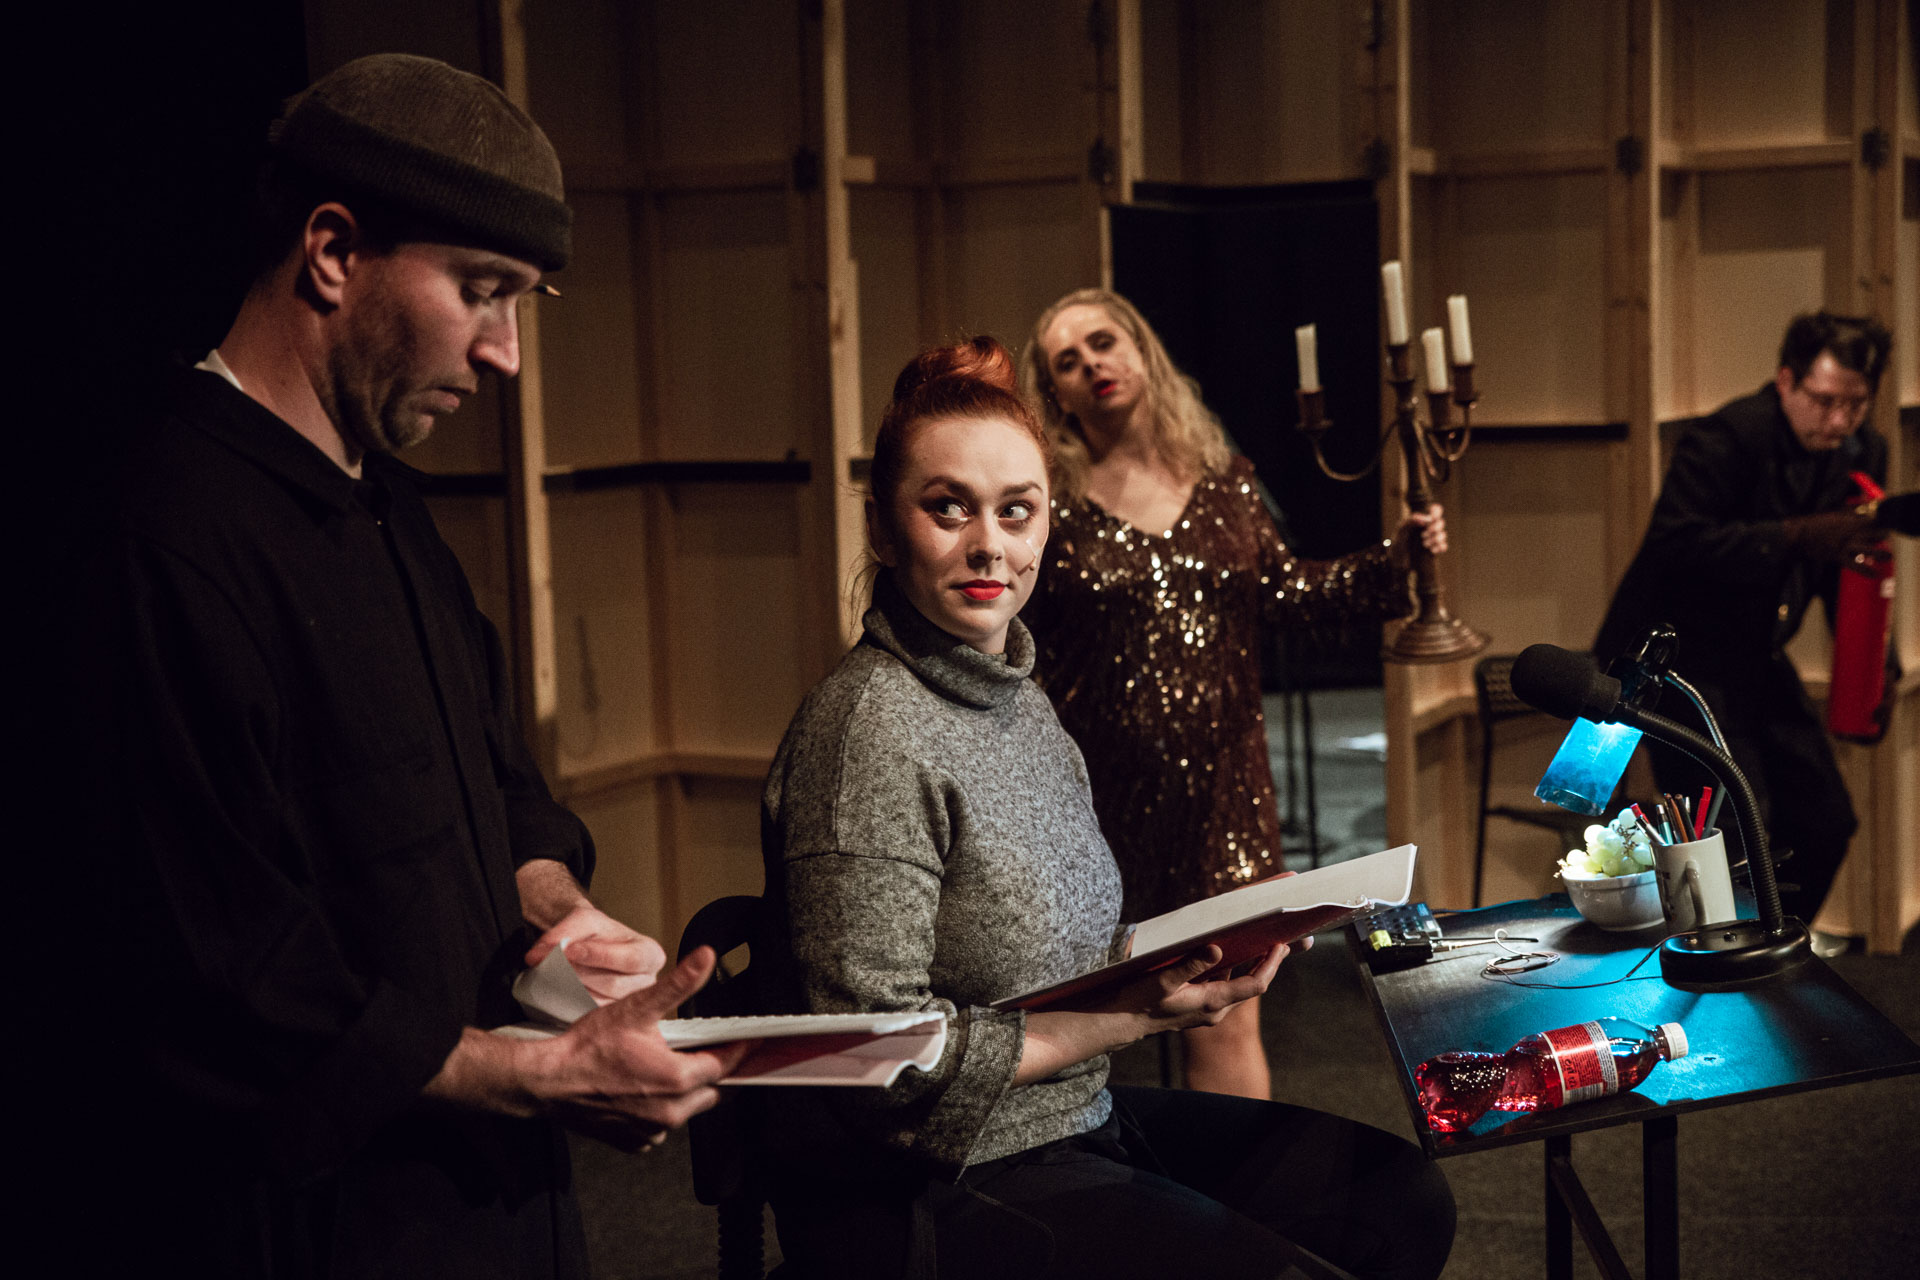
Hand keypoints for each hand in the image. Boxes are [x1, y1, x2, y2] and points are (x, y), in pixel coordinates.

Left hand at [525, 903, 666, 1003]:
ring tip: (554, 972)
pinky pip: (589, 1014)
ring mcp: (630, 1003)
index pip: (631, 959)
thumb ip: (562, 934)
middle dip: (581, 973)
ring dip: (572, 987)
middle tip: (554, 963)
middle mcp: (647, 982)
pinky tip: (561, 986)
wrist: (590, 944)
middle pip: (614, 984)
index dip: (600, 956)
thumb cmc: (595, 931)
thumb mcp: (583, 921)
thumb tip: (537, 956)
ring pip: (599, 1002)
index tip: (570, 950)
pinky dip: (571, 1000)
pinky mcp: (611, 1017)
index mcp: (650, 954)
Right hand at [532, 947, 752, 1151]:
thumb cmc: (588, 1047)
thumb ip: (678, 984)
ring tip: (675, 1064)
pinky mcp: (636, 1142)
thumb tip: (706, 958)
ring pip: (690, 1109)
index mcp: (677, 1078)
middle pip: (713, 1090)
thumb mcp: (636, 1007)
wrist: (548, 1082)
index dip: (741, 1049)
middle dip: (717, 1070)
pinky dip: (663, 1108)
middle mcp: (671, 1112)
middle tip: (715, 1049)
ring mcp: (653, 1131)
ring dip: (689, 1090)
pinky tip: (649, 1089)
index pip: (727, 1063)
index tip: (755, 1040)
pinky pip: (662, 1125)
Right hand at [1126, 941, 1292, 1030]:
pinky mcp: (1202, 1005)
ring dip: (1256, 965)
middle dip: (1272, 962)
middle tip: (1292, 941)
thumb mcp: (1163, 981)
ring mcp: (1210, 1009)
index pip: (1254, 985)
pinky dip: (1237, 969)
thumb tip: (1217, 949)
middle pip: (1254, 985)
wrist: (1123, 1022)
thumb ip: (1190, 966)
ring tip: (1272, 942)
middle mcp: (1216, 1009)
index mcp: (1212, 1003)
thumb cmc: (1140, 1001)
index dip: (1271, 965)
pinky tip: (1237, 952)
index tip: (1282, 945)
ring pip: (1242, 985)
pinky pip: (1227, 985)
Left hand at [1391, 504, 1447, 568]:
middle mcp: (1427, 528)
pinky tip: (1432, 551)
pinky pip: (1444, 546)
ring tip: (1424, 545)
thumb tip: (1424, 519)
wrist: (1397, 564)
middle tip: (1423, 535)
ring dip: (1436, 539)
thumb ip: (1409, 522)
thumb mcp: (1400, 533)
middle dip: (1435, 528)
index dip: (1436, 512)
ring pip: (1443, 535)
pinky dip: (1440, 547)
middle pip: (1440, 522)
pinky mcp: (1434, 550)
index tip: (1432, 519)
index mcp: (1420, 521)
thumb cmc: (1397, 545)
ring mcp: (1432, 539)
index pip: (1434, 510)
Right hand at [1782, 510, 1880, 565]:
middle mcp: (1851, 532)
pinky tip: (1874, 575)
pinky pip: (1854, 564)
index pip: (1873, 521)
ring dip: (1880, 553)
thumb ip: (1850, 516)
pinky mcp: (1838, 555)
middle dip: (1883, 535)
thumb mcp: (1835, 516)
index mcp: (1850, 521)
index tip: (1884, 524)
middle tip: (1886, 537)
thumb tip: (1863, 515)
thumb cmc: (1815, 525)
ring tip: (1889, 557)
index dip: (1881, 522)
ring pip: (1868, 549)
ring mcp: (1845, 544)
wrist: (1799, 535)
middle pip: (1875, 533)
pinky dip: (1865, 570)